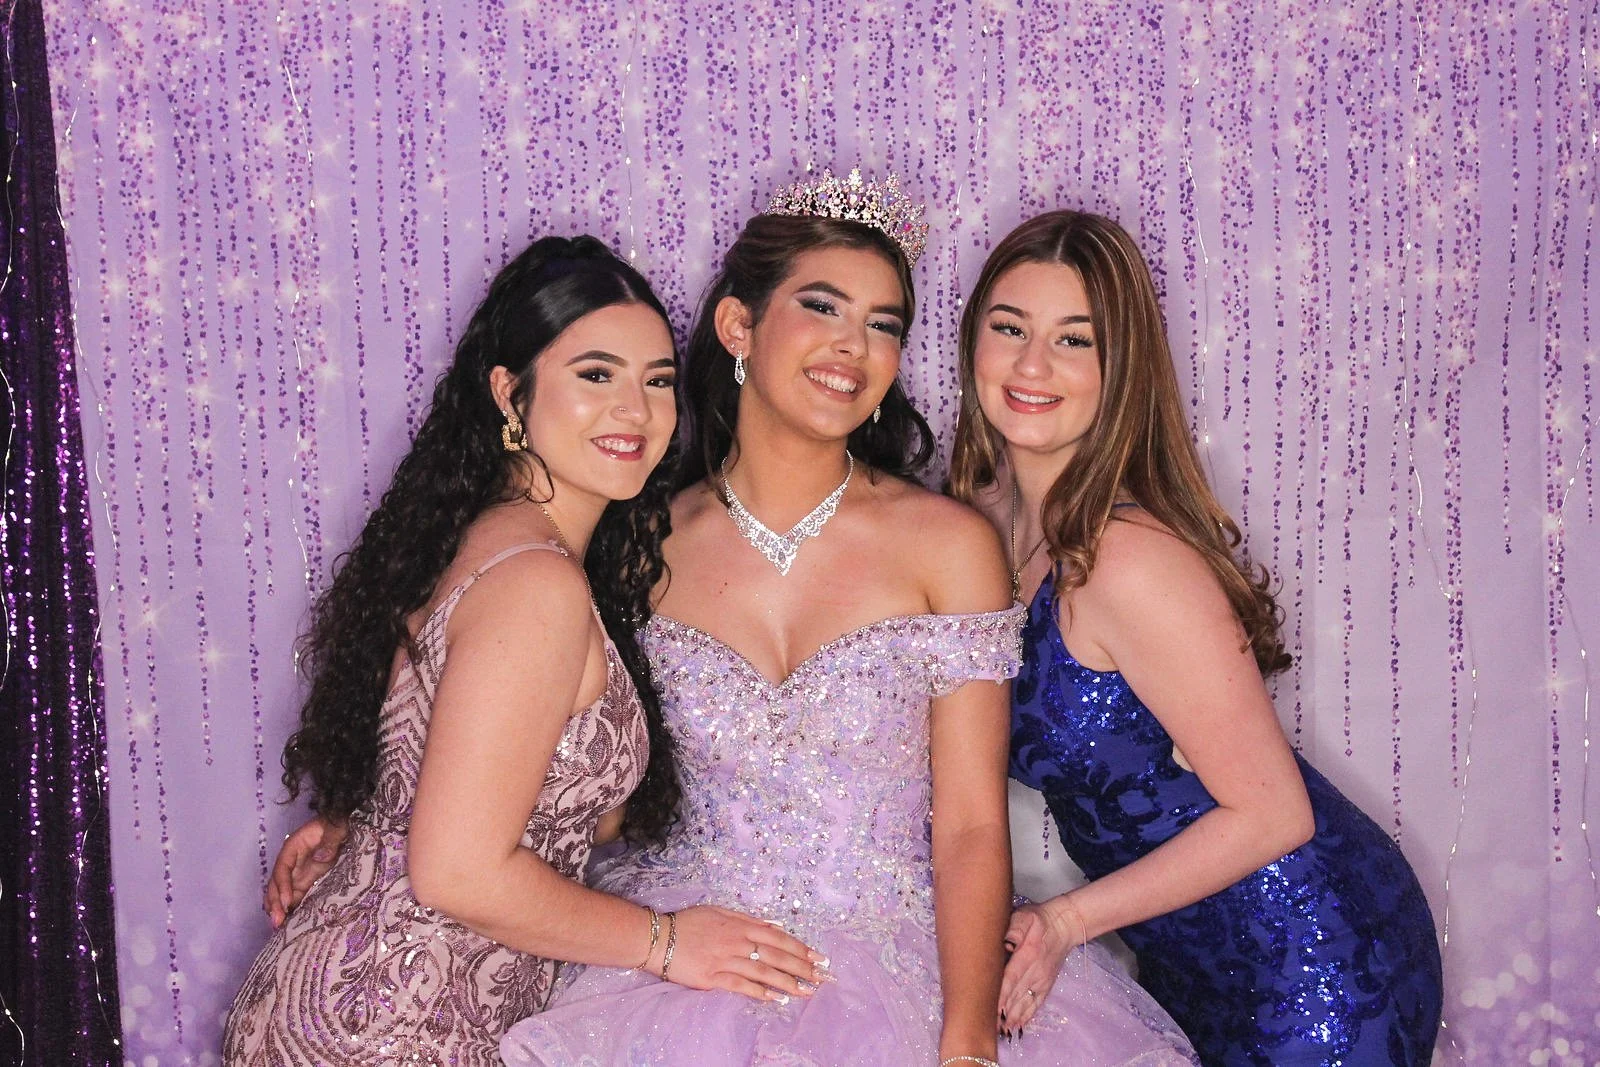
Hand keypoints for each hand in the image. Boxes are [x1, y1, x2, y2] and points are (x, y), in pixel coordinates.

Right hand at [263, 815, 347, 927]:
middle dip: (275, 902)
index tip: (286, 901)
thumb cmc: (339, 823)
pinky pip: (294, 894)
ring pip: (282, 891)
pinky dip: (290, 907)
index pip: (283, 867)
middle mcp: (292, 861)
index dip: (282, 884)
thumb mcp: (336, 827)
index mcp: (294, 846)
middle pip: (277, 882)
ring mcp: (298, 871)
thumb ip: (330, 840)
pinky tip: (288, 921)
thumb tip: (320, 858)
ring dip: (279, 908)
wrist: (346, 825)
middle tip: (277, 922)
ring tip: (278, 927)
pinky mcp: (306, 879)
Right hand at [654, 906, 828, 1002]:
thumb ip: (747, 919)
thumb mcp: (719, 911)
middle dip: (802, 966)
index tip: (818, 957)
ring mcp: (725, 960)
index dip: (800, 947)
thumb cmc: (689, 923)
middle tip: (822, 977)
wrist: (658, 937)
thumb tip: (774, 925)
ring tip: (806, 991)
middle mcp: (736, 941)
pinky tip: (776, 999)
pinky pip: (741, 985)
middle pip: (776, 955)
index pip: (777, 937)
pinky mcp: (713, 977)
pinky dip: (760, 992)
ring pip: (763, 971)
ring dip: (787, 982)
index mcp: (740, 924)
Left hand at [998, 897, 1084, 1033]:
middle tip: (988, 1026)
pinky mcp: (1046, 985)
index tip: (990, 1009)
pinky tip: (1018, 1026)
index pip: (1011, 978)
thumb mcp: (1025, 916)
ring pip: (1025, 1003)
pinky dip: (1027, 1016)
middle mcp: (1035, 971)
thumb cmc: (1039, 919)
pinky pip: (1036, 1004)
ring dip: (1013, 1018)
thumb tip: (1005, 943)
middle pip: (1016, 995)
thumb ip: (1014, 928)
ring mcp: (1042, 980)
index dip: (1000, 995)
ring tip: (1001, 1030)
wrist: (1065, 926)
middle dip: (1002, 1012)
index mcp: (1028, 954)